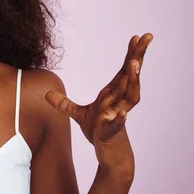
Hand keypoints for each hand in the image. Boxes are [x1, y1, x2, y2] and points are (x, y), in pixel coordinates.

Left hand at [45, 33, 152, 173]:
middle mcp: (119, 101)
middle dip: (138, 57)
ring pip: (130, 96)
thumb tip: (46, 94)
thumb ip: (64, 104)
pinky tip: (122, 112)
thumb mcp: (79, 115)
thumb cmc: (99, 132)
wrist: (109, 156)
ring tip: (135, 64)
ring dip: (133, 80)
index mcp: (113, 94)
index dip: (130, 54)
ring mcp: (118, 116)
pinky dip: (120, 118)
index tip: (137, 37)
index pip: (123, 71)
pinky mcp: (112, 132)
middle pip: (131, 76)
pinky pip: (117, 124)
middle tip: (147, 37)